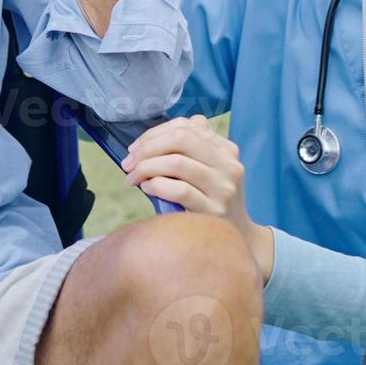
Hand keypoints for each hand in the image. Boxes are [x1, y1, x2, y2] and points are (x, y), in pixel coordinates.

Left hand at [121, 116, 274, 279]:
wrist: (237, 238)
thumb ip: (189, 150)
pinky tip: (147, 188)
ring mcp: (224, 188)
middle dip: (147, 148)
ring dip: (146, 167)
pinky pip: (179, 190)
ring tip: (133, 178)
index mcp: (226, 149)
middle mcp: (229, 165)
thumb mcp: (207, 171)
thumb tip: (153, 137)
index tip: (134, 149)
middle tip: (128, 164)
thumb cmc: (210, 201)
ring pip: (177, 162)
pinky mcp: (215, 211)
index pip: (186, 126)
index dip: (154, 134)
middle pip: (180, 139)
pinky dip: (157, 185)